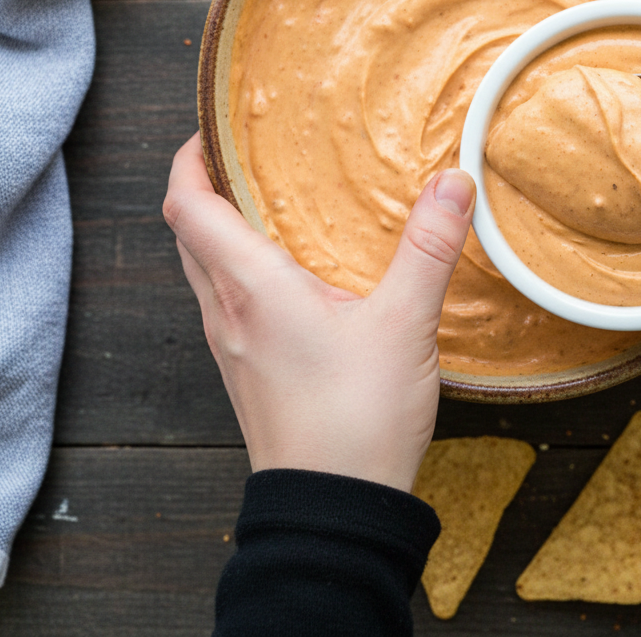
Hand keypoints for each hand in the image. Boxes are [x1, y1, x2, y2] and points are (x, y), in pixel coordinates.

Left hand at [163, 133, 474, 491]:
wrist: (333, 509)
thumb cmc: (356, 420)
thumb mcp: (403, 325)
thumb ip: (428, 249)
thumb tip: (452, 184)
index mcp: (251, 288)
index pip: (188, 206)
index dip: (190, 160)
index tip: (213, 131)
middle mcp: (226, 314)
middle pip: (189, 235)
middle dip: (206, 190)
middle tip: (246, 161)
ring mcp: (232, 350)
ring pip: (206, 274)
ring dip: (222, 235)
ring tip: (271, 212)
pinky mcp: (248, 377)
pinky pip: (228, 308)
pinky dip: (242, 277)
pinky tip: (292, 285)